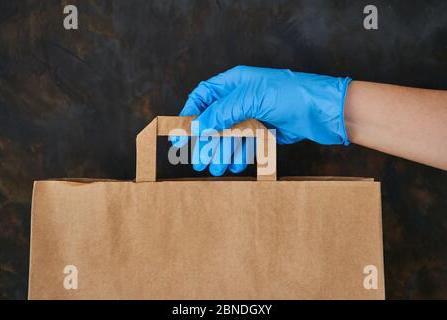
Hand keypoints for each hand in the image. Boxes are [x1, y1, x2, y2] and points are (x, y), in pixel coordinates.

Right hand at [172, 65, 351, 175]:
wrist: (325, 111)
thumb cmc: (291, 94)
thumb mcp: (252, 98)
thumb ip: (223, 111)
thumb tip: (198, 124)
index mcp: (235, 83)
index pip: (204, 96)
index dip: (190, 114)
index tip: (180, 135)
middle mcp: (242, 98)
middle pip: (216, 121)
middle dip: (206, 141)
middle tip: (199, 160)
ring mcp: (254, 115)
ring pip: (231, 135)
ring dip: (223, 152)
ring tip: (218, 169)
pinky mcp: (266, 130)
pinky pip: (247, 144)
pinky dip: (240, 155)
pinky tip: (235, 166)